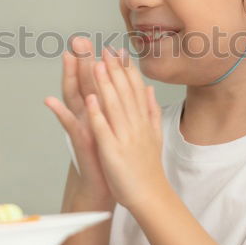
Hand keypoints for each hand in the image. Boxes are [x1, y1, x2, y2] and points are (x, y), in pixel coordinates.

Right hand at [44, 37, 112, 205]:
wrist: (108, 183)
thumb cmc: (114, 155)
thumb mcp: (118, 125)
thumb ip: (119, 105)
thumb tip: (125, 86)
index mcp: (100, 109)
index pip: (97, 80)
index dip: (98, 61)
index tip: (99, 41)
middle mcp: (88, 114)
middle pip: (82, 82)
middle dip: (80, 61)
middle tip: (78, 39)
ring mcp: (81, 125)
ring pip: (73, 97)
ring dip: (68, 77)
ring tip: (66, 58)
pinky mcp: (78, 140)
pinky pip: (67, 125)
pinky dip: (60, 113)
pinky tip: (52, 101)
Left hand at [84, 48, 166, 211]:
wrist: (150, 195)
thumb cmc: (148, 167)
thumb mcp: (155, 134)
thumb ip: (152, 111)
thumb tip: (149, 90)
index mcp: (144, 121)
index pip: (135, 90)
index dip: (126, 70)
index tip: (118, 52)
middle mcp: (136, 125)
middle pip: (124, 93)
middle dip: (113, 70)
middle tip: (104, 49)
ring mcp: (125, 138)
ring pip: (114, 106)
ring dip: (105, 85)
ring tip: (96, 65)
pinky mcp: (113, 151)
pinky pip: (103, 130)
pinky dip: (97, 114)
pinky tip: (90, 100)